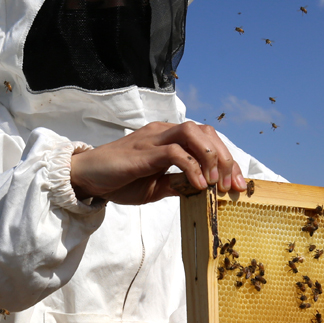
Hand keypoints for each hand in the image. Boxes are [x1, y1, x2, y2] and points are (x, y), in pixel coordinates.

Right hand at [70, 121, 245, 204]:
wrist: (86, 178)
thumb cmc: (119, 180)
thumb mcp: (156, 186)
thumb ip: (178, 183)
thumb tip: (202, 190)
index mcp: (168, 139)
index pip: (206, 138)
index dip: (227, 159)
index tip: (238, 186)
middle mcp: (163, 132)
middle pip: (206, 132)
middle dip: (226, 158)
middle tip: (233, 186)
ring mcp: (153, 139)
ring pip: (193, 133)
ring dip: (211, 157)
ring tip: (217, 183)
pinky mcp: (143, 152)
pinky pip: (175, 152)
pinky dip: (192, 168)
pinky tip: (198, 186)